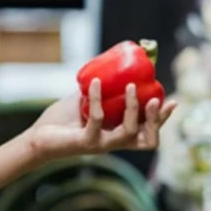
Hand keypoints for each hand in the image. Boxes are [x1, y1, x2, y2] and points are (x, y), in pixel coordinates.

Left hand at [27, 79, 177, 161]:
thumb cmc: (62, 121)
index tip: (172, 100)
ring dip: (133, 109)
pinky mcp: (86, 142)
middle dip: (157, 120)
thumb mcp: (87, 102)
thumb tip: (112, 65)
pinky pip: (98, 119)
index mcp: (119, 135)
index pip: (149, 133)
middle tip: (156, 98)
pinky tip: (96, 83)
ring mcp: (102, 144)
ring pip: (128, 132)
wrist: (37, 138)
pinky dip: (98, 99)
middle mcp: (114, 143)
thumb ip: (101, 91)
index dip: (163, 119)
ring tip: (130, 87)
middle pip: (148, 140)